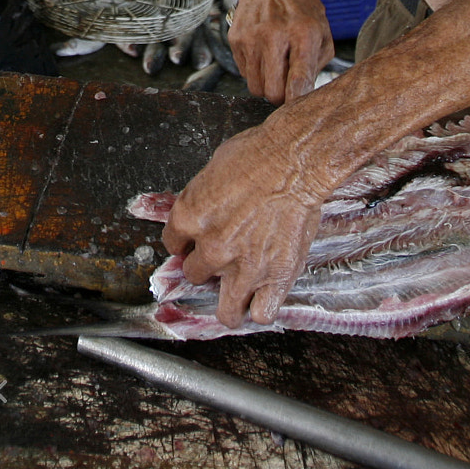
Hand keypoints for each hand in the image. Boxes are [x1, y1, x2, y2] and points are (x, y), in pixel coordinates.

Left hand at [161, 118, 323, 327]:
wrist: (295, 160)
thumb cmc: (259, 154)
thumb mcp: (214, 169)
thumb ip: (203, 200)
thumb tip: (205, 211)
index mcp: (190, 218)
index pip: (173, 244)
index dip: (187, 241)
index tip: (196, 240)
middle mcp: (212, 249)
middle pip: (196, 274)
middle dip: (209, 265)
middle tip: (226, 254)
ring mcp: (243, 268)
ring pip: (226, 311)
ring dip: (231, 300)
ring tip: (240, 290)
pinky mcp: (275, 277)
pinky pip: (262, 314)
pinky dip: (263, 307)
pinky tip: (265, 293)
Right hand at [229, 0, 333, 102]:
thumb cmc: (301, 8)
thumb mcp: (322, 32)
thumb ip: (317, 65)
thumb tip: (305, 95)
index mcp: (303, 33)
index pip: (298, 78)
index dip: (297, 101)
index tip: (297, 110)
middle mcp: (274, 35)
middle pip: (272, 92)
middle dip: (281, 97)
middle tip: (287, 87)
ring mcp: (251, 38)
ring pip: (255, 87)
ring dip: (267, 84)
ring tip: (276, 67)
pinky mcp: (236, 40)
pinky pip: (244, 73)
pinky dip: (255, 71)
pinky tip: (264, 54)